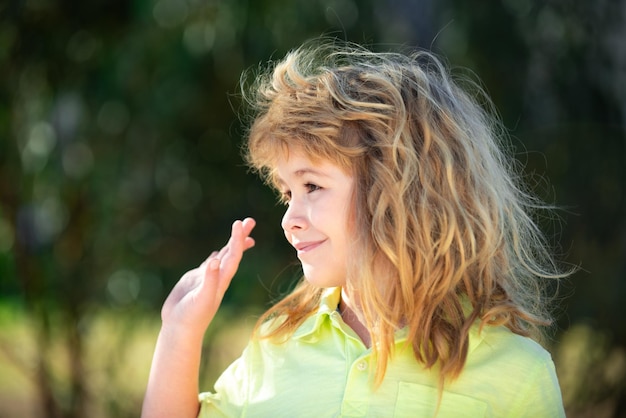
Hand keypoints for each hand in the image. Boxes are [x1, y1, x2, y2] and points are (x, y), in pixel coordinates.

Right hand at [160, 217, 255, 334]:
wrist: (180, 328)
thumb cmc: (192, 316)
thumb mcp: (201, 298)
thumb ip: (209, 280)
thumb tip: (214, 260)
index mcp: (221, 279)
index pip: (233, 256)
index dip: (238, 240)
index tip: (240, 224)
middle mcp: (217, 276)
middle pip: (232, 252)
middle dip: (240, 237)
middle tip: (250, 220)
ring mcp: (207, 277)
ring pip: (222, 257)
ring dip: (231, 244)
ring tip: (239, 232)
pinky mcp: (195, 280)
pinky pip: (208, 265)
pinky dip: (215, 256)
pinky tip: (217, 253)